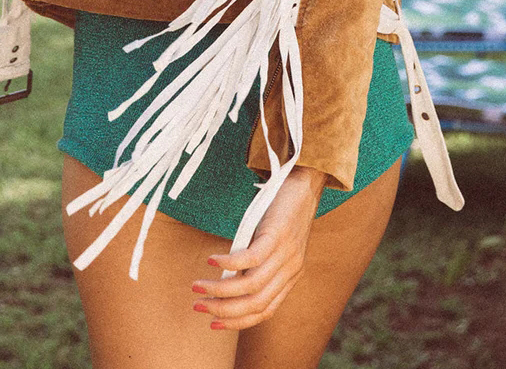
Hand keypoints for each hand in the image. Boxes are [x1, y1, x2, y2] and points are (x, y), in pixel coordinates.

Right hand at [191, 164, 328, 329]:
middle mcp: (290, 270)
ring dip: (220, 290)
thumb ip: (259, 263)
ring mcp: (285, 254)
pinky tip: (211, 260)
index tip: (213, 323)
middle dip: (223, 311)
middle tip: (198, 306)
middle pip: (255, 304)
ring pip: (251, 286)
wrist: (307, 182)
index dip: (238, 322)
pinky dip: (228, 263)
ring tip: (198, 286)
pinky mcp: (277, 235)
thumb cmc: (286, 211)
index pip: (264, 312)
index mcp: (291, 277)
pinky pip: (251, 258)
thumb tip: (228, 277)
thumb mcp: (275, 243)